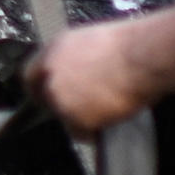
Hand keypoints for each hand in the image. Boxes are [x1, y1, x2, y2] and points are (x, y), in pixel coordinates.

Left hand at [23, 16, 160, 134]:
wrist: (145, 57)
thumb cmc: (131, 45)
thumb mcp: (91, 42)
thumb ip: (73, 58)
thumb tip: (76, 73)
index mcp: (52, 50)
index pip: (30, 75)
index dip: (40, 87)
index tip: (45, 96)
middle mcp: (50, 74)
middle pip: (47, 98)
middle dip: (64, 104)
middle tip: (87, 105)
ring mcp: (59, 97)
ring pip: (65, 117)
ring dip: (81, 117)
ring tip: (108, 107)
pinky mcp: (74, 117)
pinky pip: (80, 133)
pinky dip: (93, 132)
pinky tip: (109, 120)